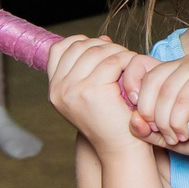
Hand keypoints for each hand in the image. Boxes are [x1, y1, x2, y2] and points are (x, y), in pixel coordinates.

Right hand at [48, 34, 149, 150]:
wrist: (121, 149)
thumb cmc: (112, 120)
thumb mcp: (94, 91)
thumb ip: (92, 66)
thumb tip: (103, 38)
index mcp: (54, 89)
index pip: (59, 48)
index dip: (82, 42)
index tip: (102, 50)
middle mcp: (58, 89)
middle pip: (80, 46)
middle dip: (104, 46)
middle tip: (123, 57)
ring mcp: (71, 90)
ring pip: (97, 51)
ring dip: (118, 52)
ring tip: (130, 64)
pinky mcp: (90, 91)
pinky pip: (112, 61)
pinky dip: (127, 61)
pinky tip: (134, 72)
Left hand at [120, 52, 188, 158]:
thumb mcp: (164, 133)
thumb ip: (145, 127)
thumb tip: (132, 120)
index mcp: (171, 69)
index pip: (138, 65)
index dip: (130, 87)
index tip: (137, 114)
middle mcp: (184, 62)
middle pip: (150, 81)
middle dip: (149, 113)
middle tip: (159, 133)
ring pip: (166, 93)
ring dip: (166, 122)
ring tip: (174, 137)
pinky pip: (183, 100)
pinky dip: (179, 121)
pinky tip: (186, 132)